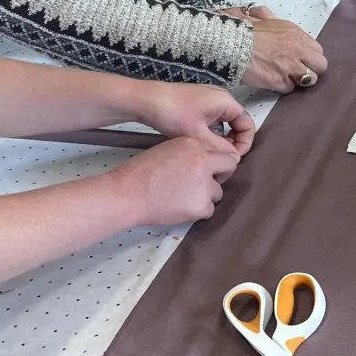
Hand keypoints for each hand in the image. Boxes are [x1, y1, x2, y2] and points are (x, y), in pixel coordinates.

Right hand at [115, 134, 240, 225]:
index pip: (221, 152)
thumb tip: (207, 164)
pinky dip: (197, 211)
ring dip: (205, 196)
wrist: (128, 193)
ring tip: (181, 197)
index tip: (209, 170)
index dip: (216, 163)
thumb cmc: (140, 173)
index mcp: (193, 144)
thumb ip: (189, 154)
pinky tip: (179, 207)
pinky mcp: (202, 206)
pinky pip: (208, 210)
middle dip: (219, 177)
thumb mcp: (167, 150)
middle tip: (203, 185)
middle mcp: (203, 162)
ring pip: (217, 193)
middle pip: (228, 169)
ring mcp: (204, 185)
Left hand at [135, 82, 254, 157]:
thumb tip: (235, 159)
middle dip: (233, 143)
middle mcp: (221, 98)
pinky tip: (200, 143)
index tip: (232, 158)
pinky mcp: (199, 104)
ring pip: (225, 124)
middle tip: (221, 158)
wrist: (145, 100)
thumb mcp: (198, 135)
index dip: (244, 144)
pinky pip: (214, 121)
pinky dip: (212, 133)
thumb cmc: (171, 113)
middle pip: (238, 124)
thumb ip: (220, 148)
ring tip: (209, 152)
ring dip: (221, 140)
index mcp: (226, 102)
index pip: (248, 125)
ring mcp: (210, 100)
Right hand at [238, 6, 326, 92]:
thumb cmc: (242, 31)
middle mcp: (297, 49)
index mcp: (295, 34)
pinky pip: (289, 89)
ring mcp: (290, 67)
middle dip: (312, 70)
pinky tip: (272, 80)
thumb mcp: (259, 18)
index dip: (310, 57)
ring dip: (299, 80)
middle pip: (320, 66)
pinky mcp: (279, 81)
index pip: (318, 50)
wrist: (230, 44)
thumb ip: (267, 16)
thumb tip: (264, 13)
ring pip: (309, 80)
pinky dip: (282, 86)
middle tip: (299, 71)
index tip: (301, 59)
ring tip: (286, 77)